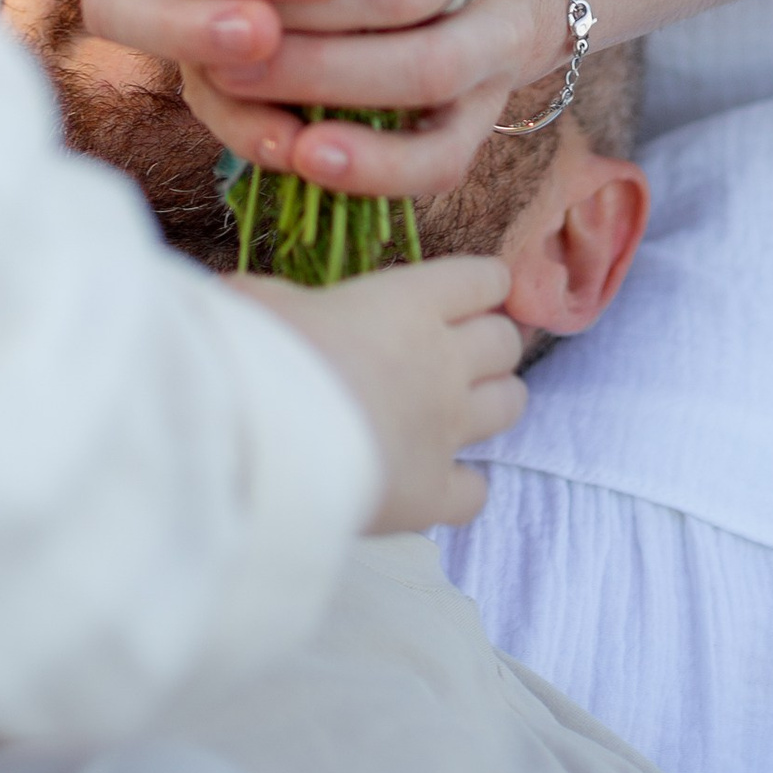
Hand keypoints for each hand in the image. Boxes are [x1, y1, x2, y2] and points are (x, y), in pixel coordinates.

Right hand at [239, 255, 524, 527]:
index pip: (481, 279)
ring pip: (510, 405)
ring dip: (495, 400)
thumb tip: (276, 308)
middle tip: (467, 349)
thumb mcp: (263, 299)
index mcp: (409, 303)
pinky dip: (465, 484)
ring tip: (467, 406)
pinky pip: (477, 490)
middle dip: (493, 342)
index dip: (484, 283)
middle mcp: (443, 361)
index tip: (476, 290)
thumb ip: (288, 300)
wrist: (267, 441)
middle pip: (505, 342)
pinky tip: (441, 479)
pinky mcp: (434, 493)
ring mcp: (446, 430)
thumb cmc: (262, 353)